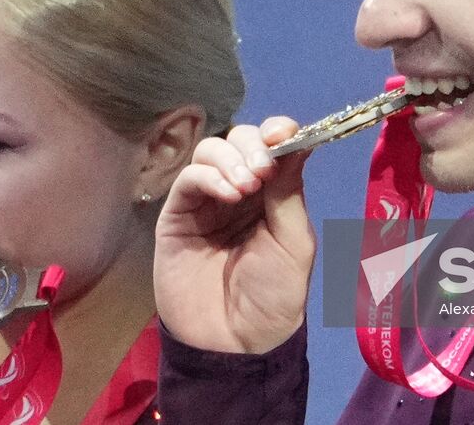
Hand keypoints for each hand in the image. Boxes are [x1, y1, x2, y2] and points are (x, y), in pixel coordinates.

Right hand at [154, 117, 315, 354]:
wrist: (235, 342)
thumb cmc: (273, 295)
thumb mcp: (294, 242)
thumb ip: (289, 192)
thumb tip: (297, 140)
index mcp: (271, 193)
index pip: (270, 145)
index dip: (276, 131)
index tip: (283, 133)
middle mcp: (238, 189)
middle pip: (238, 139)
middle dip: (252, 146)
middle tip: (263, 170)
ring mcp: (205, 201)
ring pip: (210, 151)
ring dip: (231, 159)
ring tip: (246, 186)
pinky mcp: (176, 215)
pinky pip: (188, 179)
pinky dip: (209, 177)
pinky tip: (228, 195)